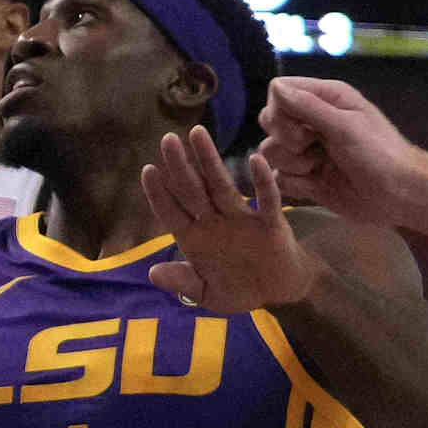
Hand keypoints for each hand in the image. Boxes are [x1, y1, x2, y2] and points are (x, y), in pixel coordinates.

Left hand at [140, 127, 321, 314]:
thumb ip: (183, 283)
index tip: (147, 170)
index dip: (159, 193)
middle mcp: (214, 222)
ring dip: (210, 161)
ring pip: (222, 186)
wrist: (279, 292)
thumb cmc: (238, 288)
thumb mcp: (208, 294)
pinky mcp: (270, 224)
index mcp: (194, 237)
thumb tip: (153, 273)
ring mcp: (241, 219)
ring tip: (197, 133)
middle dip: (180, 165)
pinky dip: (262, 182)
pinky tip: (255, 160)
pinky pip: (266, 200)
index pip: (171, 211)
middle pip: (193, 190)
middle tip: (167, 139)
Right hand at [256, 77, 427, 226]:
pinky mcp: (305, 177)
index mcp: (325, 99)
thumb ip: (308, 106)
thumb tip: (275, 87)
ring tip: (320, 167)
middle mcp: (311, 121)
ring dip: (293, 162)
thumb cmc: (381, 155)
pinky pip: (278, 176)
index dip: (282, 110)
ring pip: (270, 150)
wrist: (400, 197)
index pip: (278, 91)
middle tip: (313, 147)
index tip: (303, 127)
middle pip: (269, 120)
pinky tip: (316, 184)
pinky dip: (295, 182)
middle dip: (285, 138)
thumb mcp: (346, 126)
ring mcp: (307, 151)